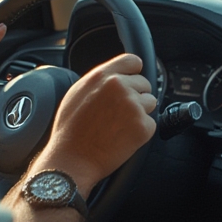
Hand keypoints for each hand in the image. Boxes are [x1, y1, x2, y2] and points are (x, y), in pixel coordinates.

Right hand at [31, 53, 156, 194]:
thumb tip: (116, 75)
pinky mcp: (143, 126)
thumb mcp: (77, 93)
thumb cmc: (70, 131)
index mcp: (103, 76)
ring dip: (139, 113)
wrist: (72, 160)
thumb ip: (99, 80)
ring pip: (150, 103)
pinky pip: (151, 123)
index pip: (133, 61)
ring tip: (118, 126)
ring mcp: (133, 106)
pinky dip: (141, 132)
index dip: (135, 72)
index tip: (133, 81)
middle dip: (136, 97)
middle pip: (145, 84)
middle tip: (118, 114)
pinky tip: (122, 138)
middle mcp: (120, 86)